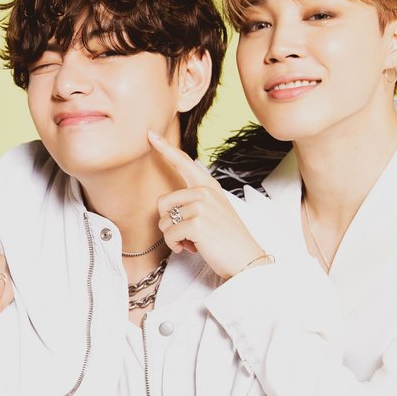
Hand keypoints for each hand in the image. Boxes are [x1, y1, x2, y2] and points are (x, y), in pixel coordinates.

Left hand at [148, 132, 265, 279]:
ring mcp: (201, 206)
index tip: (151, 135)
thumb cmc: (226, 239)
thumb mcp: (214, 211)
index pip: (184, 163)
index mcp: (209, 186)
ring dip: (173, 237)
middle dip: (169, 223)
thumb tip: (167, 205)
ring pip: (163, 221)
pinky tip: (192, 248)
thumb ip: (194, 200)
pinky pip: (169, 234)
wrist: (246, 260)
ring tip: (193, 241)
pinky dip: (176, 245)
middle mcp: (205, 192)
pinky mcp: (196, 223)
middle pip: (162, 202)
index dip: (165, 148)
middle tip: (189, 234)